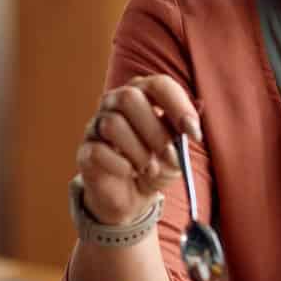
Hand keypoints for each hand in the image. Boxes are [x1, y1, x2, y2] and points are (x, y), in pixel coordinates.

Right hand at [75, 74, 202, 225]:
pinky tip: (130, 173)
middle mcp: (115, 102)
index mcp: (143, 94)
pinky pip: (98, 150)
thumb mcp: (177, 150)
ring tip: (149, 169)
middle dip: (154, 131)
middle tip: (169, 156)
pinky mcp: (86, 150)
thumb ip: (183, 133)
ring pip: (112, 124)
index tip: (193, 133)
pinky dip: (120, 165)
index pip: (158, 84)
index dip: (178, 106)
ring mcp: (97, 125)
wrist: (132, 196)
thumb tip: (194, 116)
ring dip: (138, 151)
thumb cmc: (156, 164)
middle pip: (129, 98)